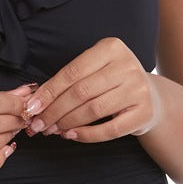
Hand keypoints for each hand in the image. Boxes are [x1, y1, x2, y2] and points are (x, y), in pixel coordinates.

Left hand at [21, 38, 161, 142]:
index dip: (49, 92)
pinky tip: (71, 135)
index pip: (72, 72)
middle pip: (81, 92)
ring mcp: (139, 89)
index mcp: (111, 48)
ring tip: (52, 130)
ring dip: (67, 123)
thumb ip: (68, 81)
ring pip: (94, 110)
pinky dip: (86, 135)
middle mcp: (127, 65)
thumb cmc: (112, 83)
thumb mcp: (94, 70)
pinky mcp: (145, 112)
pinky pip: (110, 129)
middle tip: (38, 124)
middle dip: (55, 111)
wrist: (151, 97)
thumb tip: (35, 102)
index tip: (31, 107)